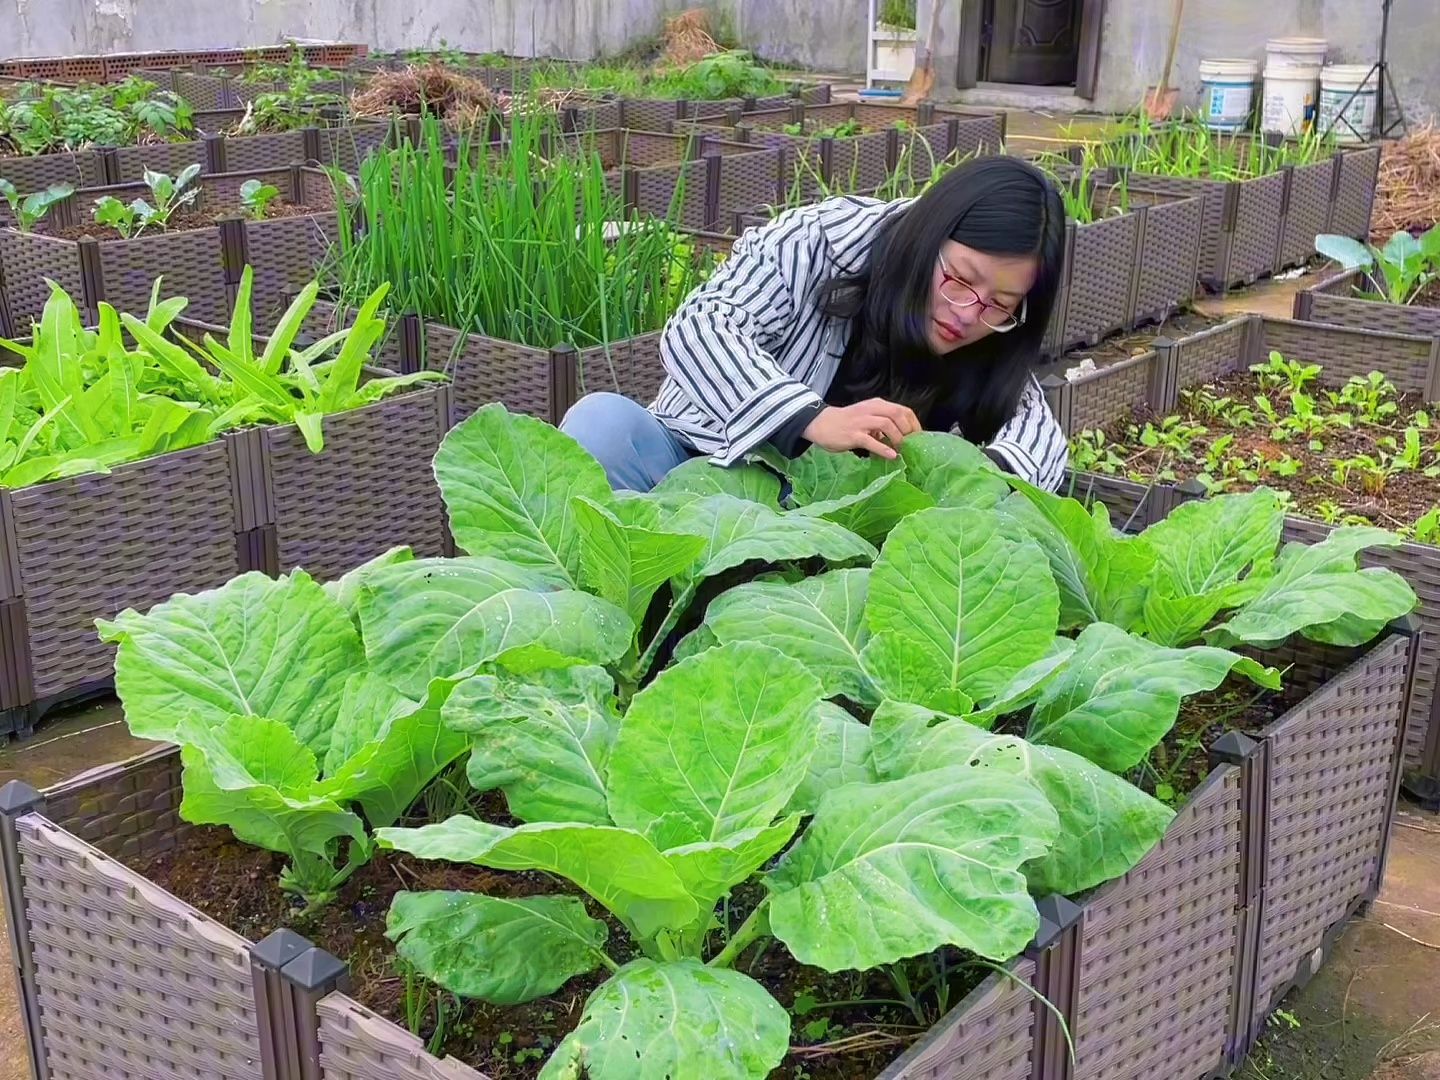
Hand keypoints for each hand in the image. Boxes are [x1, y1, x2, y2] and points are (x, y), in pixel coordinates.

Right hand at [802, 399, 921, 459]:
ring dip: (898, 438)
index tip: (918, 437)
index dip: (913, 423)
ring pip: (887, 425)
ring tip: (901, 450)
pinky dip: (884, 449)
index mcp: (877, 405)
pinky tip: (891, 456)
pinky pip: (872, 441)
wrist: (821, 423)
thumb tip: (899, 438)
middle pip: (897, 415)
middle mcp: (871, 410)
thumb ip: (882, 424)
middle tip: (911, 444)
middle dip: (908, 430)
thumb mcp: (867, 417)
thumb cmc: (846, 422)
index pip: (903, 410)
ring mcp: (862, 422)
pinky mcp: (854, 435)